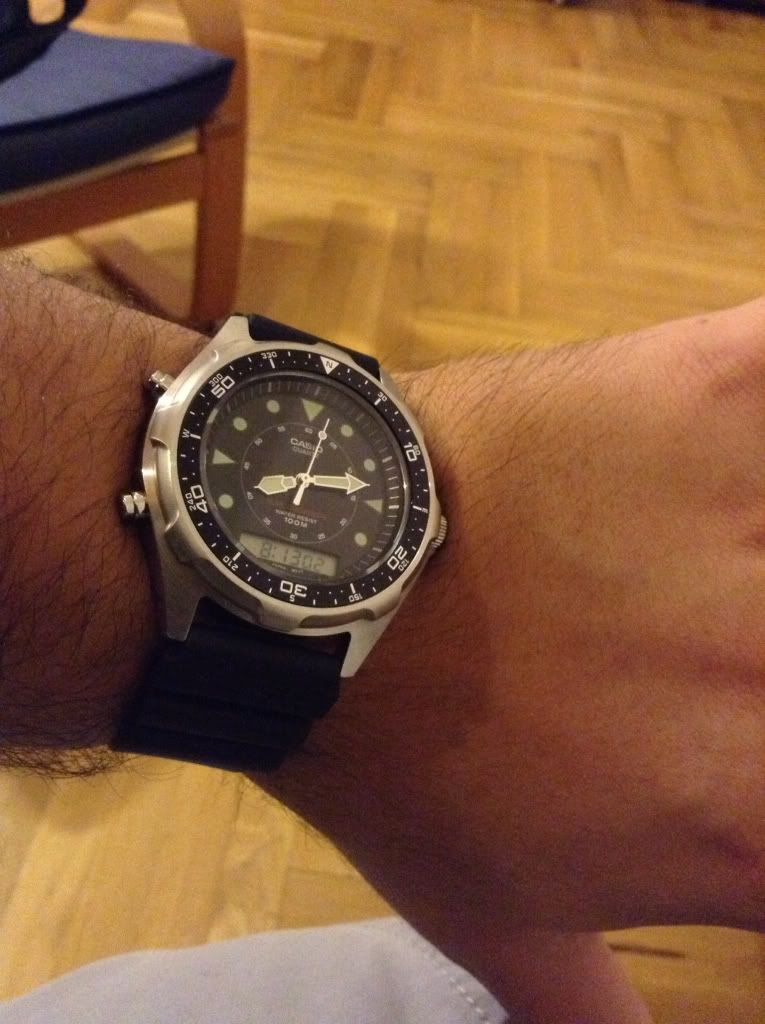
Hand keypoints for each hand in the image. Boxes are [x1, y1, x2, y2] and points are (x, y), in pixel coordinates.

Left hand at [258, 298, 764, 1015]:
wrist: (305, 577)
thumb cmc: (389, 749)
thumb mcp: (489, 915)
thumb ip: (582, 1006)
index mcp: (748, 818)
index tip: (748, 754)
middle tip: (731, 648)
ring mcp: (752, 515)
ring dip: (762, 555)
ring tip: (733, 564)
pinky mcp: (710, 391)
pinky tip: (740, 422)